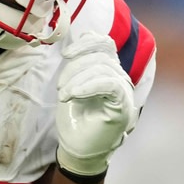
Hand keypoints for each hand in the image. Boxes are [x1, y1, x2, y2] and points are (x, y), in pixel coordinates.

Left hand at [55, 31, 137, 176]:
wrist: (77, 147)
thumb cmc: (75, 118)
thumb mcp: (72, 84)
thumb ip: (80, 63)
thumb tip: (83, 36)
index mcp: (108, 70)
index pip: (104, 43)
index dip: (85, 42)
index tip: (66, 54)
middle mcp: (119, 78)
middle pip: (99, 56)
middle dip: (73, 68)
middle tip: (60, 89)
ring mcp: (123, 91)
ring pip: (101, 69)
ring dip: (76, 80)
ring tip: (64, 96)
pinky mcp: (121, 105)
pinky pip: (109, 85)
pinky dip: (88, 86)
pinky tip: (73, 95)